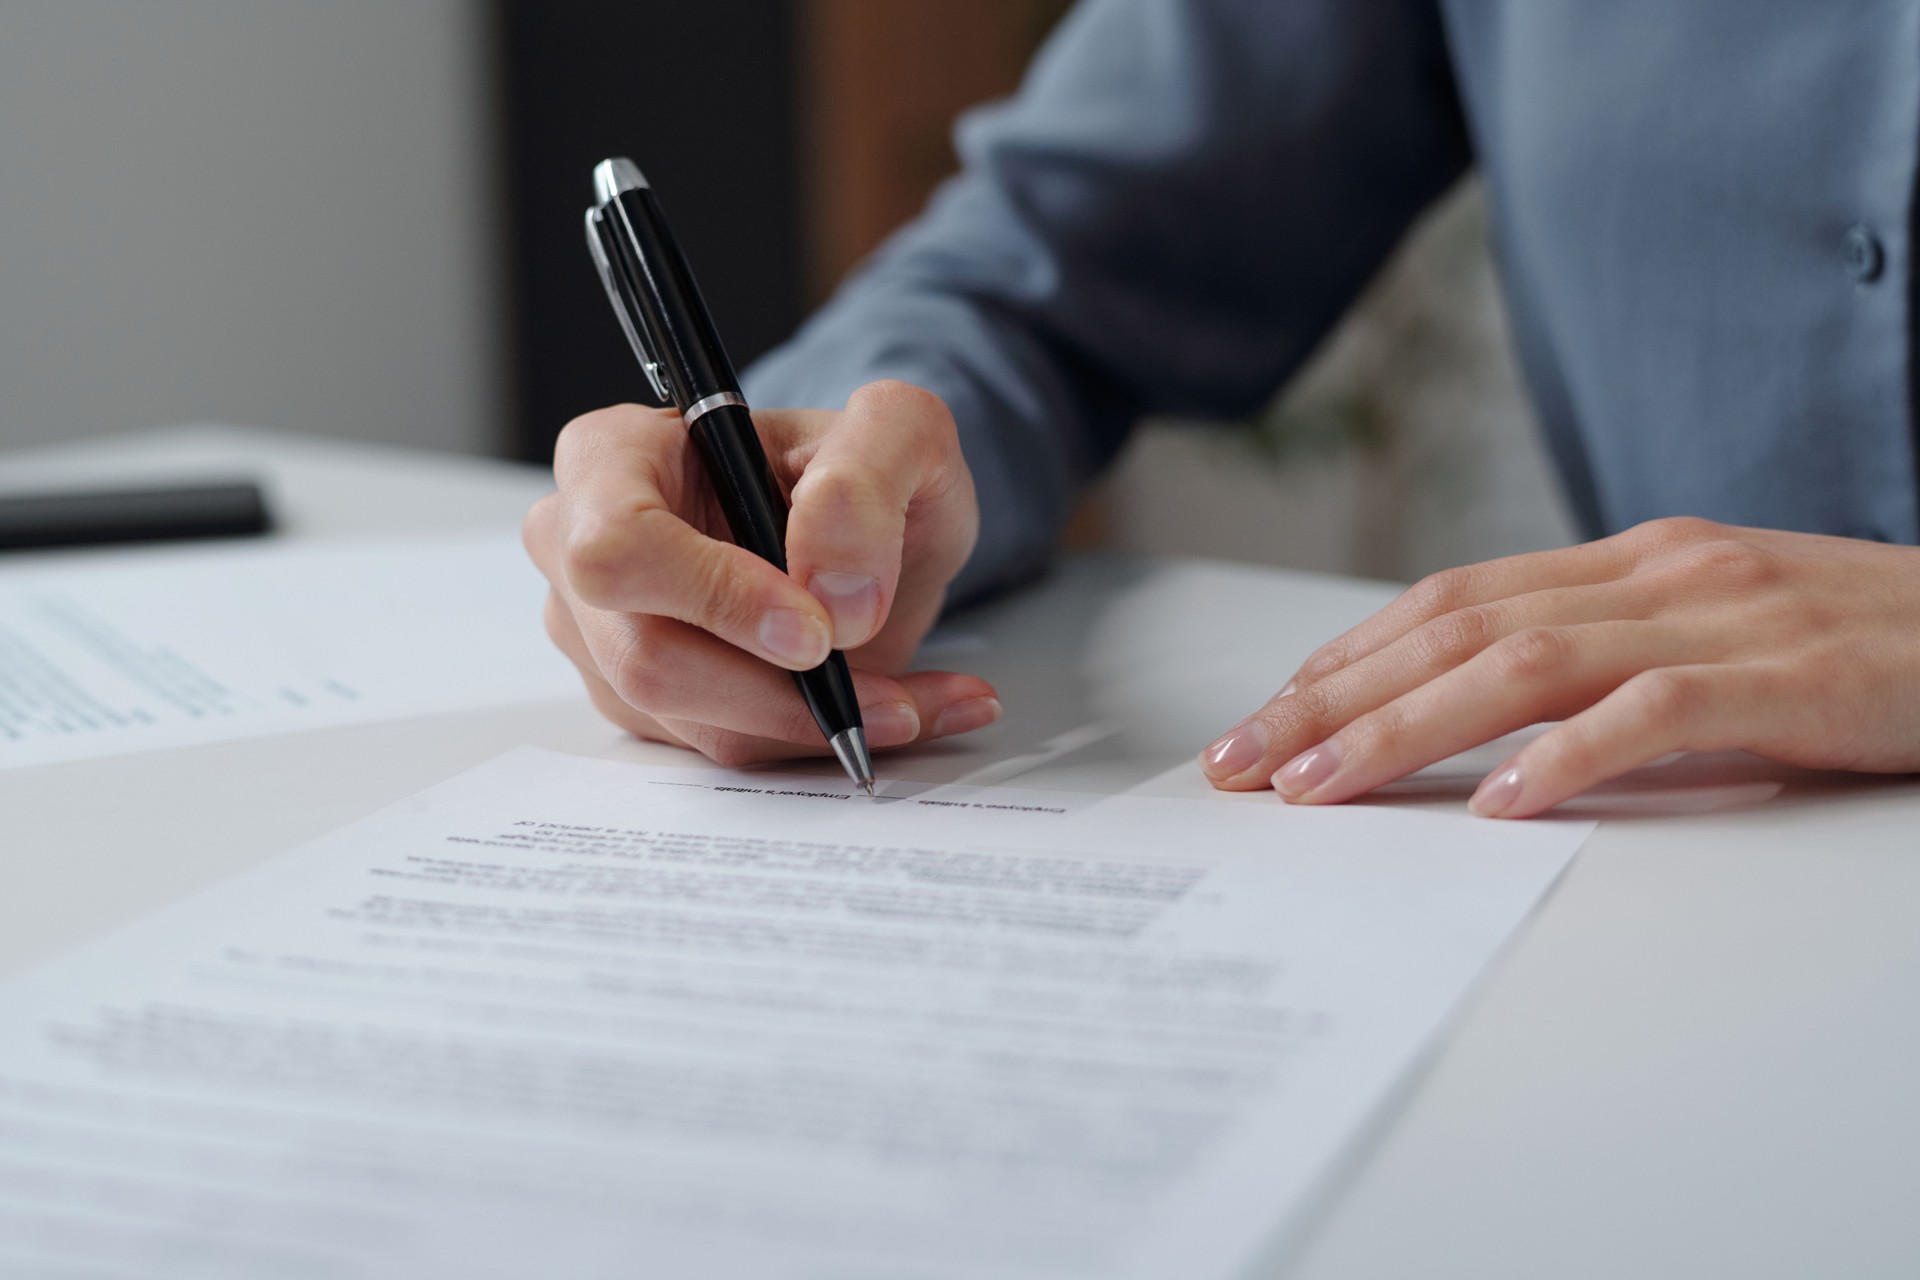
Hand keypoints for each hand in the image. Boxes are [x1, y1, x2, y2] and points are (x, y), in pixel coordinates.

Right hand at [523, 380, 1000, 765]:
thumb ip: (866, 480)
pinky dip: (821, 741)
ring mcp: (603, 635)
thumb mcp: (899, 432)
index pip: (618, 548)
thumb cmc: (855, 469)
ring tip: (917, 705)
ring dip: (817, 726)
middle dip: (777, 692)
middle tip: (888, 695)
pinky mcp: (645, 704)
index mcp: (613, 456)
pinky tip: (902, 711)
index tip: (816, 630)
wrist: (864, 532)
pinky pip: (727, 745)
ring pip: (692, 719)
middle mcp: (582, 549)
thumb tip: (832, 592)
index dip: (713, 598)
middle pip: (647, 658)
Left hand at [1198, 517, 1919, 816]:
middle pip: (1453, 629)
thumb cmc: (1853, 646)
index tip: (1263, 717)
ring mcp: (1720, 618)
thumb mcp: (1705, 635)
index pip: (1445, 601)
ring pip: (1522, 666)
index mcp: (1626, 562)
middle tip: (1242, 761)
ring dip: (1403, 729)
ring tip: (1319, 786)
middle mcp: (1654, 574)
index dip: (1342, 658)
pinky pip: (1653, 714)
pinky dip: (1567, 758)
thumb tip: (1472, 727)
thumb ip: (1598, 660)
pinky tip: (1498, 804)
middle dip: (1331, 697)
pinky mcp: (1788, 675)